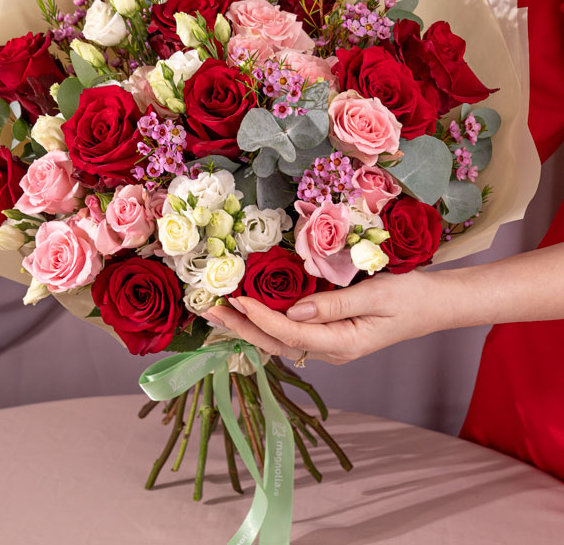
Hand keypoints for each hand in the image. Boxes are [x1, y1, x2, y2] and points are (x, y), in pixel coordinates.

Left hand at [202, 269, 457, 364]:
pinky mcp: (331, 334)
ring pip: (281, 341)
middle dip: (242, 329)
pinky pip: (292, 334)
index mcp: (342, 343)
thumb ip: (333, 304)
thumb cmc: (410, 295)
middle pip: (277, 344)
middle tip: (210, 312)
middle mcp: (331, 350)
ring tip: (220, 314)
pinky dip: (266, 324)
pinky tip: (251, 314)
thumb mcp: (375, 295)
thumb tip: (293, 311)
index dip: (261, 318)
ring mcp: (331, 345)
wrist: (436, 304)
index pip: (290, 333)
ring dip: (249, 328)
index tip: (236, 299)